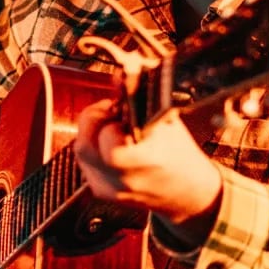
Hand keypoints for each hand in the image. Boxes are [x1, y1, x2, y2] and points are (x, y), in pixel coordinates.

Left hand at [73, 101, 223, 230]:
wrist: (186, 192)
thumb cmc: (180, 153)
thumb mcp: (166, 120)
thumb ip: (139, 97)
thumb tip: (119, 76)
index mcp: (146, 161)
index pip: (109, 137)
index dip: (110, 115)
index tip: (121, 106)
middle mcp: (125, 179)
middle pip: (85, 145)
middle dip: (94, 120)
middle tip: (112, 111)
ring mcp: (112, 190)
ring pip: (81, 152)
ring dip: (92, 132)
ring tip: (114, 125)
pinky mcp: (102, 192)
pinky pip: (85, 162)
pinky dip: (93, 146)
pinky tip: (110, 142)